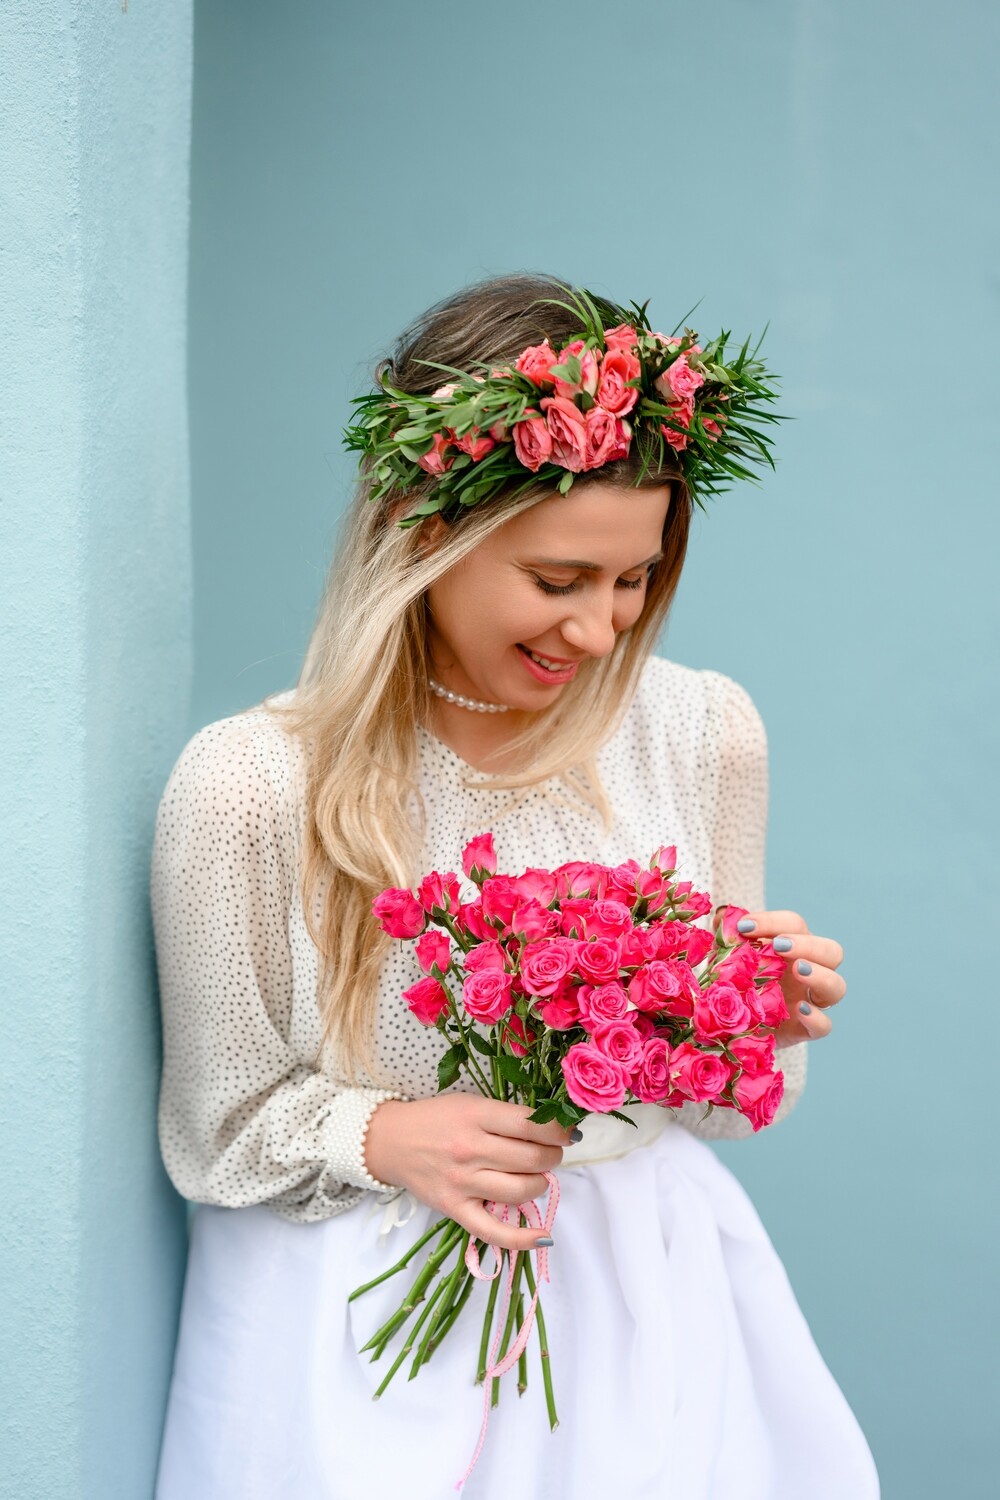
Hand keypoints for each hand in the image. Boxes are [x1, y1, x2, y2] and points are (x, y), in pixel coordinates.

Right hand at [364, 1094, 572, 1252]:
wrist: (392, 1141)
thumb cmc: (436, 1119)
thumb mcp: (471, 1104)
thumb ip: (507, 1116)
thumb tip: (553, 1131)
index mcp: (476, 1115)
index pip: (530, 1125)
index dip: (558, 1131)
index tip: (568, 1133)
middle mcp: (470, 1148)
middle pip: (532, 1158)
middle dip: (552, 1156)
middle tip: (550, 1153)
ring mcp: (462, 1182)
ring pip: (521, 1189)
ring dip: (541, 1183)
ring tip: (536, 1175)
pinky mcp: (454, 1209)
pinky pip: (494, 1232)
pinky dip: (522, 1239)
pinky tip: (543, 1237)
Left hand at [712, 906, 845, 1047]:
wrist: (729, 1026)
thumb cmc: (733, 983)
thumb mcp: (725, 958)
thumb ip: (725, 936)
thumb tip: (722, 915)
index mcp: (792, 947)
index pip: (795, 925)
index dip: (773, 921)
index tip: (743, 927)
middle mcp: (807, 971)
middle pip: (831, 951)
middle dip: (807, 944)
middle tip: (778, 945)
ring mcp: (811, 1001)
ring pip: (837, 987)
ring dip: (820, 975)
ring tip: (798, 970)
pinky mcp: (805, 1030)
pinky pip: (825, 1025)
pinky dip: (817, 1017)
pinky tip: (799, 1010)